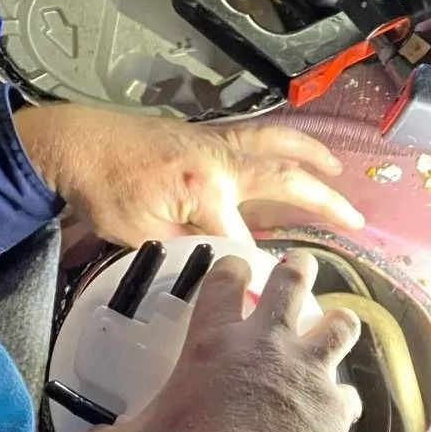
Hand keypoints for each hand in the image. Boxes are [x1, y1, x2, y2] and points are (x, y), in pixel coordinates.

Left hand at [12, 104, 364, 258]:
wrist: (75, 143)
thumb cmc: (105, 190)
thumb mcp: (143, 234)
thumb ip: (189, 251)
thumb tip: (225, 273)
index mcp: (206, 190)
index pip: (245, 241)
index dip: (259, 272)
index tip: (275, 298)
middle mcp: (221, 161)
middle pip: (284, 181)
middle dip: (323, 202)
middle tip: (355, 220)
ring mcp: (215, 142)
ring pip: (275, 144)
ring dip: (310, 155)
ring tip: (335, 169)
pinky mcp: (205, 134)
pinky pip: (255, 134)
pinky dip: (282, 139)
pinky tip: (291, 148)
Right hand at [74, 251, 362, 431]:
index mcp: (214, 344)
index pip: (223, 282)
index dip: (230, 268)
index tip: (235, 268)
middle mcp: (267, 347)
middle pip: (293, 284)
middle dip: (296, 270)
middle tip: (297, 268)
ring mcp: (309, 375)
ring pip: (339, 326)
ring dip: (336, 323)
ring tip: (334, 325)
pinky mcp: (336, 411)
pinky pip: (347, 394)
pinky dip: (341, 398)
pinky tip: (336, 408)